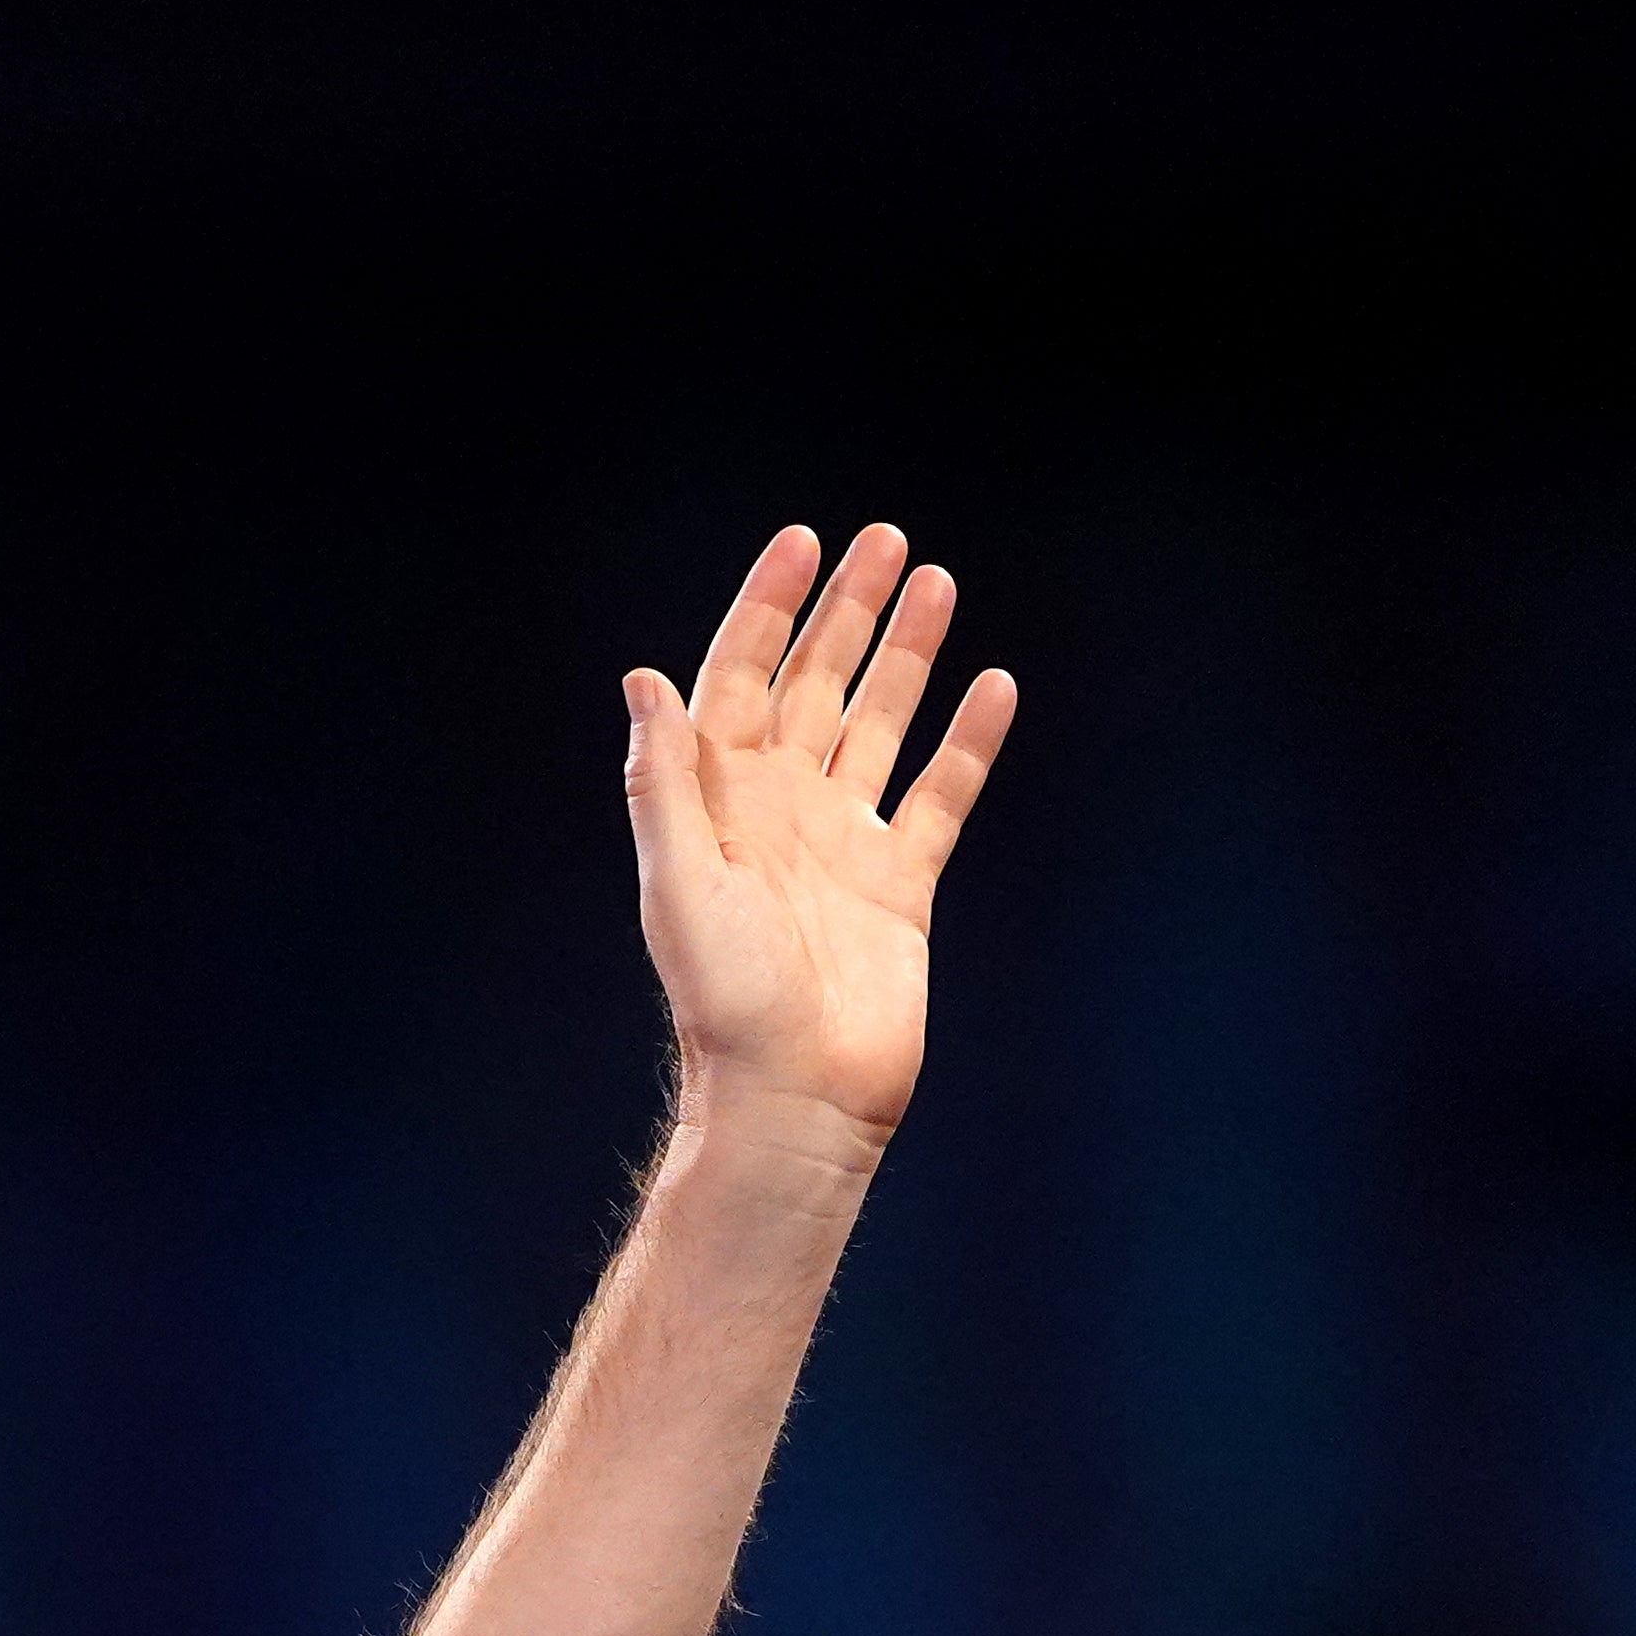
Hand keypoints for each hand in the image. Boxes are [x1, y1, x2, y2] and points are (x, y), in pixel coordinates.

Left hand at [622, 524, 1014, 1150]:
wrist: (794, 1096)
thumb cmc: (724, 1002)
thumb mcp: (677, 884)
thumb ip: (662, 782)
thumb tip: (644, 680)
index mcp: (721, 802)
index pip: (740, 678)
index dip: (767, 608)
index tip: (803, 543)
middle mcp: (781, 809)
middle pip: (815, 684)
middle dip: (846, 612)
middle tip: (885, 539)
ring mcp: (844, 841)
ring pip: (881, 724)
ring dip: (907, 654)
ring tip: (938, 581)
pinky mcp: (901, 882)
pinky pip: (940, 795)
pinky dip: (967, 741)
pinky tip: (991, 685)